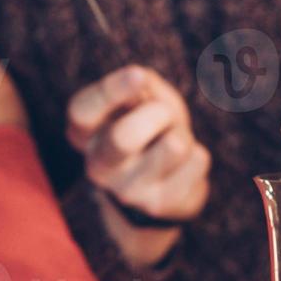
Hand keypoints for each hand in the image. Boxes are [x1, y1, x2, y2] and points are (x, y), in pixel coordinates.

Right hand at [67, 65, 210, 224]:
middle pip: (123, 138)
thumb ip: (142, 86)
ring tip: (173, 141)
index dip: (112, 91)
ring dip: (182, 133)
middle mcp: (98, 166)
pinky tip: (182, 167)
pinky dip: (197, 155)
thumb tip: (143, 83)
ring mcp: (127, 192)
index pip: (83, 112)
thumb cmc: (150, 128)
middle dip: (156, 114)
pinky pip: (197, 160)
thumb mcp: (143, 98)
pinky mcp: (159, 206)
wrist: (161, 188)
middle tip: (164, 113)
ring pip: (174, 146)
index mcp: (84, 134)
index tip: (138, 74)